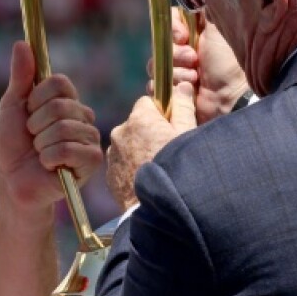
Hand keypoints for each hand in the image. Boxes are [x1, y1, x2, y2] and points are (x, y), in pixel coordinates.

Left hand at [0, 41, 102, 212]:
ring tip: (40, 153)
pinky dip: (49, 158)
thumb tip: (21, 43)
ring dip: (40, 144)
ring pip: (63, 128)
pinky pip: (68, 149)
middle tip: (32, 138)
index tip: (28, 112)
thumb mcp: (11, 106)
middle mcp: (83, 115)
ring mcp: (90, 138)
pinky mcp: (92, 160)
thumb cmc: (13, 144)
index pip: (60, 82)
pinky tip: (49, 166)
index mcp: (66, 100)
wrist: (13, 179)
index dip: (37, 98)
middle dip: (36, 124)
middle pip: (60, 105)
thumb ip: (20, 77)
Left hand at [106, 82, 196, 208]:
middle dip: (149, 132)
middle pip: (137, 124)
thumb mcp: (187, 135)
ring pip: (128, 144)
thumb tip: (182, 86)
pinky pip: (122, 163)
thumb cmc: (177, 169)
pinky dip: (131, 168)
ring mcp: (113, 154)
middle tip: (166, 150)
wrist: (157, 209)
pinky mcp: (109, 174)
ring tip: (156, 168)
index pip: (148, 103)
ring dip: (139, 150)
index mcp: (140, 118)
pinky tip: (145, 180)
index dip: (161, 113)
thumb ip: (183, 108)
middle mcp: (121, 132)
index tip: (171, 127)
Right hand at [150, 11, 248, 124]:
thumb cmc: (228, 62)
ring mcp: (177, 72)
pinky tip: (189, 90)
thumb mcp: (219, 28)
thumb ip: (206, 7)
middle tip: (195, 60)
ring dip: (177, 72)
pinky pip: (155, 85)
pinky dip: (172, 88)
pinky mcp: (172, 92)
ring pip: (156, 66)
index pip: (168, 22)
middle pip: (160, 45)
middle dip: (176, 54)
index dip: (172, 29)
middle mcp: (183, 51)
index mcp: (193, 34)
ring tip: (195, 78)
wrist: (231, 97)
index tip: (183, 36)